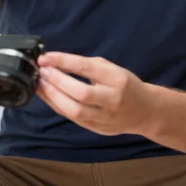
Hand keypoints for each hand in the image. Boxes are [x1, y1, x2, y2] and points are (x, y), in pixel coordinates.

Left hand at [37, 52, 153, 135]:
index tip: (46, 57)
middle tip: (41, 70)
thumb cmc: (125, 84)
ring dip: (52, 95)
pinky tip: (46, 95)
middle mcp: (111, 99)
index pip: (86, 68)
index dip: (63, 62)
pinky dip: (56, 105)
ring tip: (39, 83)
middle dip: (56, 81)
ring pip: (74, 110)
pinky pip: (71, 118)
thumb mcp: (112, 68)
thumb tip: (57, 61)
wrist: (145, 111)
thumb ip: (87, 65)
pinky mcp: (96, 129)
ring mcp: (104, 117)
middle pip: (80, 92)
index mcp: (116, 78)